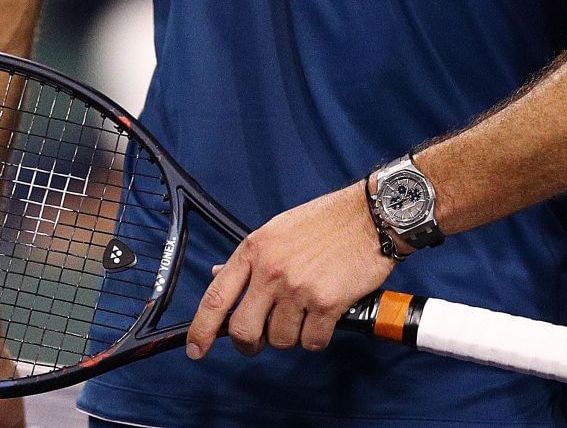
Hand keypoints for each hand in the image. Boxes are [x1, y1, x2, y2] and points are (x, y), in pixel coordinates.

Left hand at [186, 183, 395, 360]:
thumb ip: (250, 258)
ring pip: (279, 339)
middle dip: (249, 344)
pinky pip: (311, 342)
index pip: (215, 298)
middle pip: (243, 330)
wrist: (369, 216)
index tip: (196, 349)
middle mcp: (271, 271)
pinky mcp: (326, 303)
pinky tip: (324, 319)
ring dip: (291, 335)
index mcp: (254, 250)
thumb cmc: (325, 221)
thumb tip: (218, 276)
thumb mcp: (278, 230)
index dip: (201, 330)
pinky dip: (316, 338)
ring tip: (305, 314)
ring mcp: (298, 288)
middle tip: (259, 342)